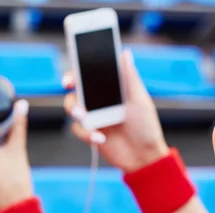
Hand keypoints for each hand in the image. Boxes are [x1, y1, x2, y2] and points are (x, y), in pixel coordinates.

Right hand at [63, 49, 168, 172]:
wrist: (143, 157)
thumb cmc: (146, 127)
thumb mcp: (139, 101)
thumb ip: (129, 78)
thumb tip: (125, 53)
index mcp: (111, 90)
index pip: (92, 74)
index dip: (80, 68)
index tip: (76, 66)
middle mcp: (99, 101)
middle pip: (77, 88)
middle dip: (70, 86)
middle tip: (69, 85)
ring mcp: (93, 117)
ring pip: (72, 107)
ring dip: (74, 109)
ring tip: (83, 116)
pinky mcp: (89, 133)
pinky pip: (78, 129)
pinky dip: (86, 133)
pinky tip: (101, 138)